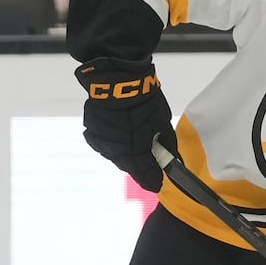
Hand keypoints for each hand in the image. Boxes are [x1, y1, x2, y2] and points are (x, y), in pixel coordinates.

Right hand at [75, 56, 173, 191]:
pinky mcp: (92, 132)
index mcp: (135, 150)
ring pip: (116, 156)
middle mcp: (116, 150)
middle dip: (140, 168)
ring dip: (126, 156)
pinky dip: (114, 144)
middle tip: (149, 167)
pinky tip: (121, 137)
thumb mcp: (162, 122)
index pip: (145, 174)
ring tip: (135, 148)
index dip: (152, 181)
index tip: (156, 185)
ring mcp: (102, 141)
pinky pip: (105, 144)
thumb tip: (173, 157)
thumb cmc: (145, 100)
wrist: (118, 79)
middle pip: (129, 167)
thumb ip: (167, 144)